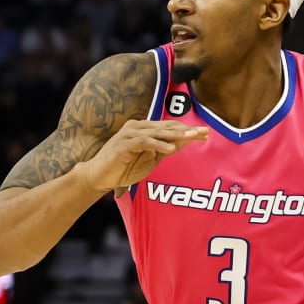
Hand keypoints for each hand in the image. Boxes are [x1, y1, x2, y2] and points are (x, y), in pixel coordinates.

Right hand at [74, 119, 207, 195]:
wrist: (98, 176)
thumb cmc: (123, 168)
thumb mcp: (149, 160)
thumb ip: (164, 150)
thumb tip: (183, 143)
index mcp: (144, 129)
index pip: (169, 128)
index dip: (187, 130)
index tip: (205, 134)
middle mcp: (137, 127)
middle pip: (166, 127)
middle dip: (186, 130)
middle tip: (204, 132)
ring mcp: (129, 134)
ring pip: (157, 132)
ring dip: (175, 135)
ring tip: (192, 137)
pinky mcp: (123, 144)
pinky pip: (144, 142)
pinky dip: (157, 144)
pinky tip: (170, 148)